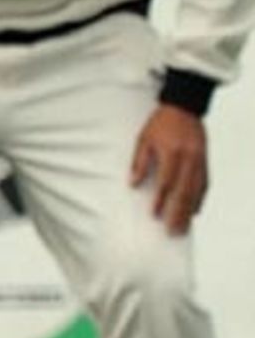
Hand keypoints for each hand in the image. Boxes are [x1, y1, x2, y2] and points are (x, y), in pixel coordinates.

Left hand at [129, 103, 207, 235]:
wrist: (184, 106)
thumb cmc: (161, 122)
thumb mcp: (144, 139)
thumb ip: (139, 162)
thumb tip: (133, 183)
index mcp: (171, 153)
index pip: (166, 182)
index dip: (161, 200)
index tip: (155, 215)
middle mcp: (188, 159)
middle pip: (184, 192)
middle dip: (178, 214)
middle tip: (172, 231)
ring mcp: (199, 160)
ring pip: (197, 191)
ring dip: (190, 211)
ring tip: (183, 228)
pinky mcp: (205, 160)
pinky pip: (205, 184)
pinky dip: (200, 199)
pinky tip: (195, 211)